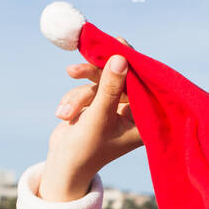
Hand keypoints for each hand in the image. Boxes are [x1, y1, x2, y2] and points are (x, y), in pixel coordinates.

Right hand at [39, 37, 142, 201]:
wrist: (63, 166)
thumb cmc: (84, 149)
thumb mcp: (98, 116)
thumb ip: (110, 88)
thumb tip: (121, 58)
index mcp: (145, 120)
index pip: (143, 82)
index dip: (130, 62)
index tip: (117, 43)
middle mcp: (135, 113)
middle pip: (119, 77)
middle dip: (93, 78)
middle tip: (73, 70)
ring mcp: (117, 109)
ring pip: (100, 82)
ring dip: (79, 95)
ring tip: (64, 114)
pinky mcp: (100, 105)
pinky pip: (89, 89)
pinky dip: (74, 99)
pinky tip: (65, 115)